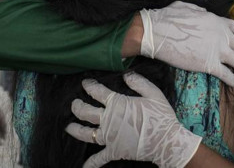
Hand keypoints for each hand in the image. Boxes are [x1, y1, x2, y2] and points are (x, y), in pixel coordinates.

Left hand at [66, 75, 201, 167]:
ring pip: (86, 133)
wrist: (165, 140)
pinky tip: (83, 166)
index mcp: (117, 104)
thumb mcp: (153, 93)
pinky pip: (99, 158)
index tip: (85, 83)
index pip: (98, 92)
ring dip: (76, 129)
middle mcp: (108, 120)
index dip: (89, 86)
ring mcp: (109, 137)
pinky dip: (90, 163)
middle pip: (86, 112)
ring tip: (68, 126)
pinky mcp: (114, 151)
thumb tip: (126, 75)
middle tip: (74, 103)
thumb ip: (138, 82)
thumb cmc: (160, 116)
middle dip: (77, 106)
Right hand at [140, 1, 233, 87]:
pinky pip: (226, 74)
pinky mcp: (209, 65)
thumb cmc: (170, 17)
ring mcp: (217, 51)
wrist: (159, 32)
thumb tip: (203, 13)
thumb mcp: (189, 7)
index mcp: (217, 21)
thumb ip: (200, 11)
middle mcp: (222, 36)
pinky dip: (233, 80)